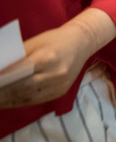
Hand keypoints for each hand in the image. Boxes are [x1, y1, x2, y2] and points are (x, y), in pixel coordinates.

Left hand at [0, 9, 115, 108]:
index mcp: (47, 57)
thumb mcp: (33, 43)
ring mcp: (59, 84)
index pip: (18, 72)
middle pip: (21, 87)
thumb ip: (16, 58)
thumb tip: (1, 70)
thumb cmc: (54, 39)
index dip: (2, 79)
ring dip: (7, 100)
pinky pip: (35, 100)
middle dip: (2, 91)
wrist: (81, 43)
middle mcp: (55, 73)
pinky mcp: (60, 92)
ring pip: (27, 97)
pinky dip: (18, 102)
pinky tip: (7, 101)